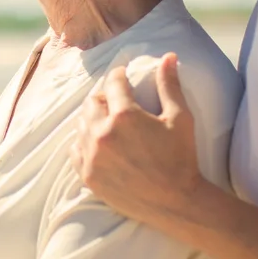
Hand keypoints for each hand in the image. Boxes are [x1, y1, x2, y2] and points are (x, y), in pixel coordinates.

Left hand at [72, 54, 204, 230]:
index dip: (118, 75)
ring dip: (92, 118)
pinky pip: (75, 149)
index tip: (122, 75)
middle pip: (92, 102)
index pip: (113, 83)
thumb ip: (169, 85)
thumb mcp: (180, 118)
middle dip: (103, 96)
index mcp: (125, 115)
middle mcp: (103, 132)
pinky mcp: (87, 174)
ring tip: (106, 120)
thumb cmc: (182, 158)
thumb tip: (168, 56)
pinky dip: (83, 142)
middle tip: (115, 99)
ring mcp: (92, 155)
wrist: (177, 202)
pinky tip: (96, 142)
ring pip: (81, 124)